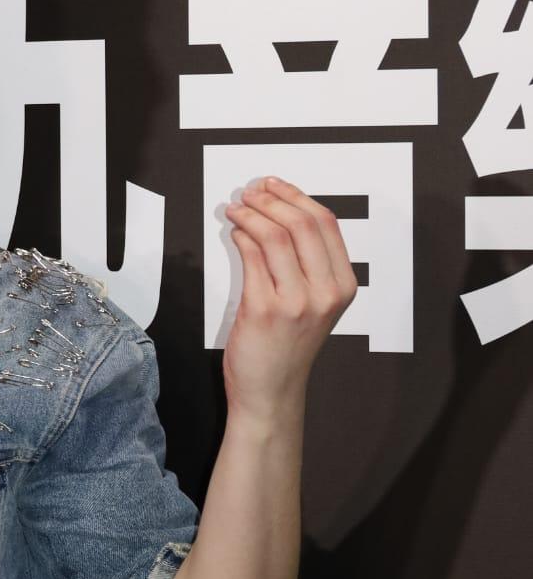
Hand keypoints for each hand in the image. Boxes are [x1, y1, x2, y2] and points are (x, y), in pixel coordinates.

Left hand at [221, 177, 357, 422]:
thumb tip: (279, 215)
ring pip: (274, 235)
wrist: (271, 392)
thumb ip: (307, 264)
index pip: (326, 223)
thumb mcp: (314, 304)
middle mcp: (325, 292)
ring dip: (251, 214)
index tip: (274, 185)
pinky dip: (242, 236)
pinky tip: (235, 232)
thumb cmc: (287, 348)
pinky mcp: (264, 309)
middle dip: (271, 199)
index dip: (296, 196)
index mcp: (342, 285)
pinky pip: (251, 257)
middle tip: (250, 192)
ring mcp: (296, 301)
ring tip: (237, 208)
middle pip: (302, 223)